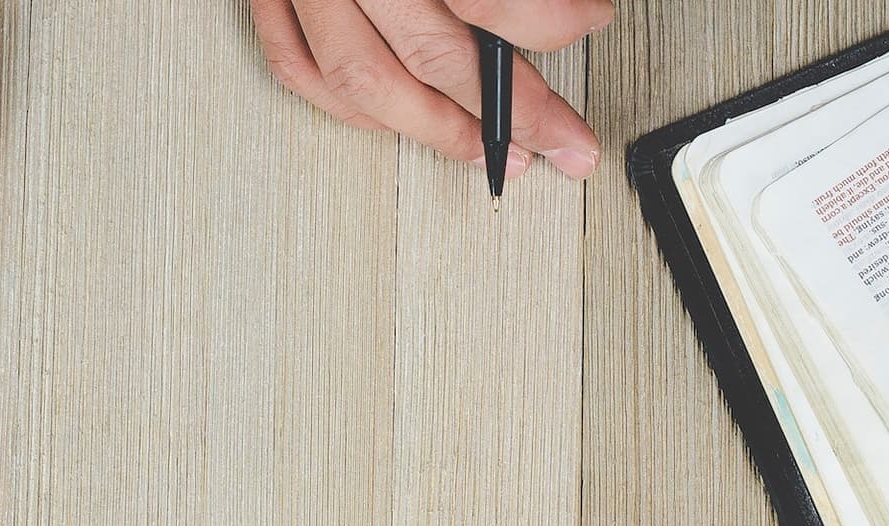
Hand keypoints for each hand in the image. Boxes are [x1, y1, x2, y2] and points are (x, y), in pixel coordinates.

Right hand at [251, 0, 608, 178]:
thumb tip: (575, 2)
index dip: (551, 21)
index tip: (590, 19)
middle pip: (433, 52)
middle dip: (514, 111)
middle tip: (563, 137)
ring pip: (363, 79)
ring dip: (436, 129)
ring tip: (493, 148)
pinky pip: (298, 66)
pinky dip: (353, 108)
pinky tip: (404, 120)